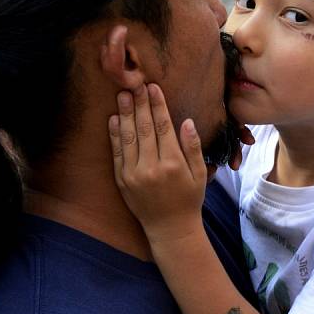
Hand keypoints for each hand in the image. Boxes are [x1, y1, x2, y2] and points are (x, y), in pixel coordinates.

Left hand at [109, 83, 206, 243]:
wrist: (170, 229)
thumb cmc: (189, 200)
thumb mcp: (200, 174)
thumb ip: (193, 147)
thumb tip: (187, 122)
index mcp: (172, 164)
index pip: (163, 127)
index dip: (158, 105)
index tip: (153, 87)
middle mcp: (151, 168)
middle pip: (144, 128)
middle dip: (139, 103)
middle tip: (135, 84)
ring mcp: (133, 175)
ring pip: (128, 137)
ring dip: (125, 114)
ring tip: (122, 95)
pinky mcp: (122, 181)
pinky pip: (117, 153)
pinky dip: (115, 135)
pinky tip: (114, 119)